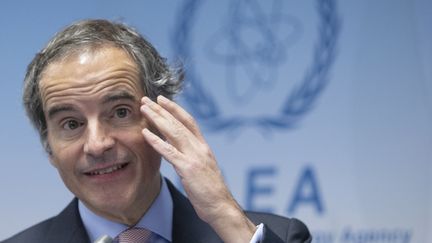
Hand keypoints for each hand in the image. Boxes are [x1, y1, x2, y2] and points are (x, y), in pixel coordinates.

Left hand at [140, 95, 255, 242]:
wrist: (221, 206)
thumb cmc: (210, 191)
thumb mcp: (202, 168)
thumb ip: (191, 155)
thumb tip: (177, 148)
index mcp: (203, 147)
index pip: (189, 121)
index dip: (175, 109)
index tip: (163, 100)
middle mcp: (200, 148)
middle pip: (178, 123)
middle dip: (162, 109)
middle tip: (147, 99)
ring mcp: (194, 157)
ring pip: (173, 132)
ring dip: (157, 118)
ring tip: (144, 108)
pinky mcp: (188, 168)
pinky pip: (169, 151)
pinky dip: (156, 141)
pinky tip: (145, 133)